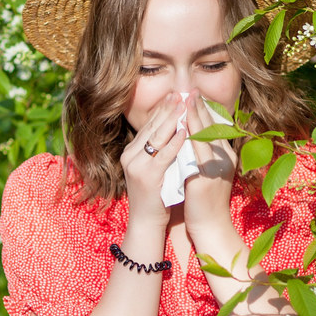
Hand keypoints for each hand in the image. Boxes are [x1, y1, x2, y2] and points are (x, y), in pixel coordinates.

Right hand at [121, 93, 186, 226]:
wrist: (146, 222)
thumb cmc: (155, 196)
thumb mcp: (154, 169)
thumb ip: (159, 151)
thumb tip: (175, 131)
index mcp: (131, 152)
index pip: (148, 126)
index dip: (162, 110)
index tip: (175, 95)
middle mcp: (130, 155)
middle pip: (151, 127)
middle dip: (167, 109)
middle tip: (180, 93)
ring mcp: (137, 165)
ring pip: (157, 137)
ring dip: (172, 119)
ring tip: (184, 104)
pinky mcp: (148, 176)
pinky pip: (164, 154)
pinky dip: (175, 142)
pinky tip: (185, 132)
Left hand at [182, 91, 238, 241]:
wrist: (211, 225)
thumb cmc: (204, 199)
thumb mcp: (206, 171)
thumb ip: (202, 153)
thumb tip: (190, 134)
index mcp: (226, 155)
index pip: (217, 127)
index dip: (205, 110)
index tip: (194, 94)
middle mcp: (226, 159)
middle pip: (214, 126)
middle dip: (201, 107)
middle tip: (191, 90)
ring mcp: (218, 167)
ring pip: (208, 136)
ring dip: (196, 117)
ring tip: (186, 101)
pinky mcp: (207, 178)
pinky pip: (198, 153)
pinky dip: (190, 138)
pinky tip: (181, 128)